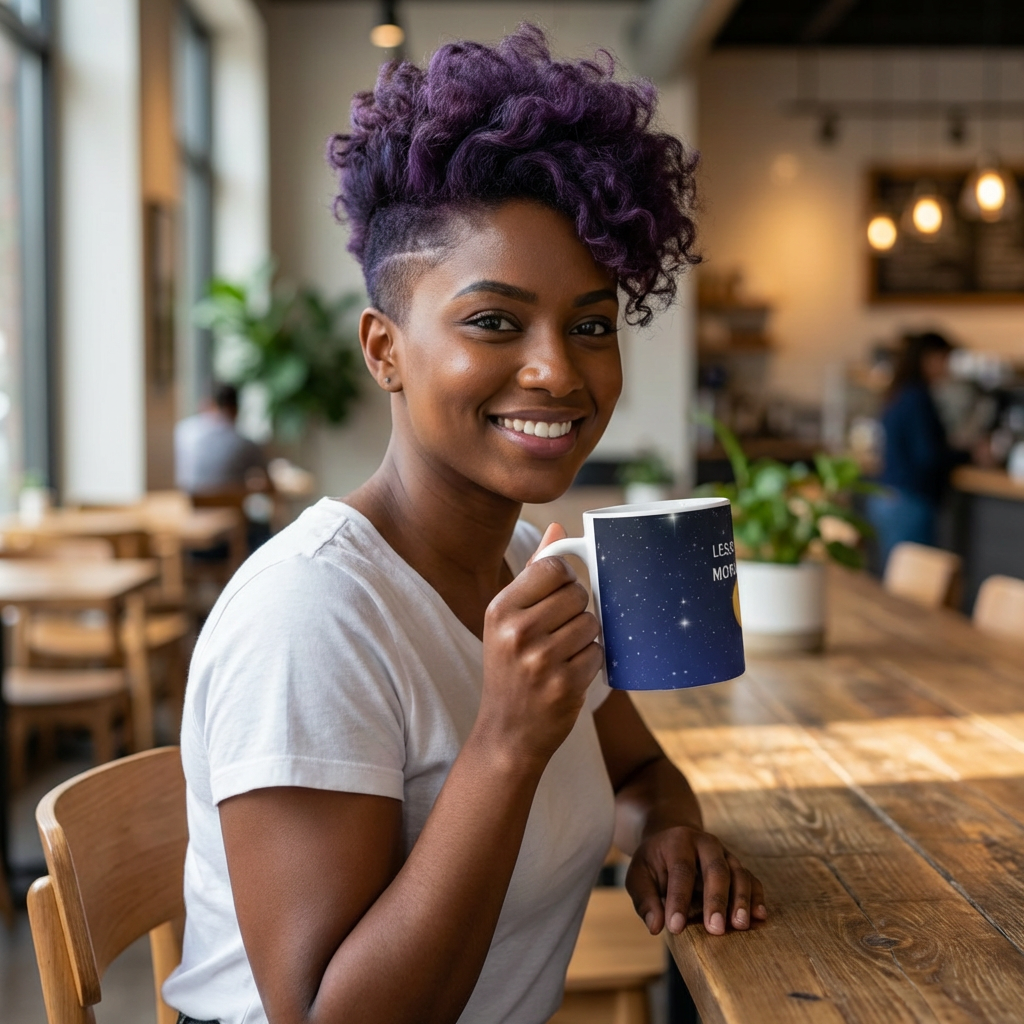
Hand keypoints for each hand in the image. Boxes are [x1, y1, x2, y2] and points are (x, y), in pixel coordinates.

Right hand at [478, 523, 602, 766]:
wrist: (508, 732)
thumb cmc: (511, 667)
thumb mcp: (509, 619)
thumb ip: (533, 573)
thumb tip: (559, 526)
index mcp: (500, 609)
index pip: (553, 566)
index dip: (566, 577)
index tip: (559, 594)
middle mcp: (516, 632)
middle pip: (577, 593)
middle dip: (578, 608)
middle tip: (561, 629)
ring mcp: (541, 660)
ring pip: (591, 622)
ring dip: (586, 636)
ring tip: (564, 653)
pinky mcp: (565, 685)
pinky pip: (598, 652)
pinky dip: (591, 661)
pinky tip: (570, 673)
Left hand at [626, 825, 765, 935]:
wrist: (672, 835)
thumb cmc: (654, 862)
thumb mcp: (639, 875)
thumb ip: (645, 899)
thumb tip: (655, 926)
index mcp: (678, 842)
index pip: (681, 871)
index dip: (679, 899)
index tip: (675, 927)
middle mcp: (705, 843)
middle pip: (716, 869)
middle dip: (716, 900)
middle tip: (715, 929)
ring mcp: (725, 854)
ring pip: (738, 873)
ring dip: (741, 900)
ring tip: (740, 925)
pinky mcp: (737, 866)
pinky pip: (751, 879)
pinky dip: (756, 897)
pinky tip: (759, 917)